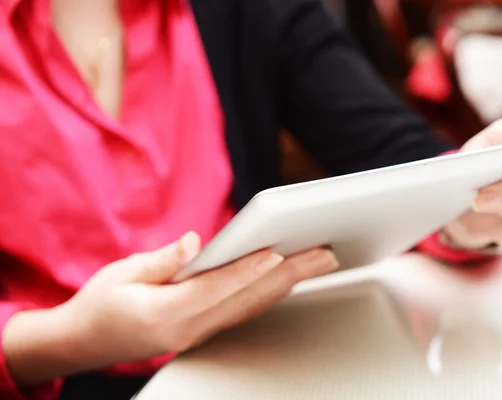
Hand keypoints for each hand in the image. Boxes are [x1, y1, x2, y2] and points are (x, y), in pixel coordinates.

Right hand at [4, 232, 338, 385]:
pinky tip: (288, 280)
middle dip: (290, 274)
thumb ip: (162, 260)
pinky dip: (268, 295)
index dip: (247, 269)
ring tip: (318, 262)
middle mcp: (188, 328)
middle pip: (247, 299)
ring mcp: (198, 334)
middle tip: (324, 254)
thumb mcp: (121, 274)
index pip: (216, 288)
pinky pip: (242, 312)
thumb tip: (194, 243)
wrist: (84, 343)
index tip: (277, 251)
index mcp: (165, 312)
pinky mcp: (201, 331)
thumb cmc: (99, 304)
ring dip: (288, 283)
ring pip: (251, 307)